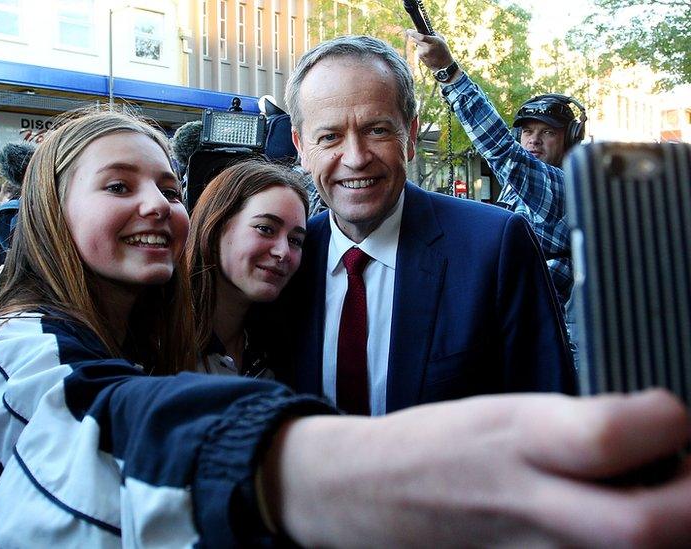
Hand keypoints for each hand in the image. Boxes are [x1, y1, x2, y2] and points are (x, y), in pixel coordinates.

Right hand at [262, 390, 690, 546]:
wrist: (366, 494)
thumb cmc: (436, 449)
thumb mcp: (508, 412)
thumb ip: (591, 427)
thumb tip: (671, 438)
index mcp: (519, 440)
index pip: (612, 436)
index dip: (667, 420)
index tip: (668, 418)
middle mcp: (527, 505)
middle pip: (644, 528)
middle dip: (690, 503)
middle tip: (683, 479)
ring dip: (664, 530)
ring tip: (650, 502)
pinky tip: (607, 530)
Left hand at [406, 30, 454, 72]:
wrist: (444, 65)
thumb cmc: (444, 50)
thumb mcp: (441, 40)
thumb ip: (432, 34)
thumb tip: (424, 31)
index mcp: (433, 42)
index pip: (421, 37)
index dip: (413, 33)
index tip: (408, 31)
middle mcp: (426, 48)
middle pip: (416, 40)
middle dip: (417, 37)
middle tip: (421, 38)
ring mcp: (422, 54)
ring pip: (418, 46)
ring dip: (421, 45)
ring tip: (430, 49)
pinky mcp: (420, 58)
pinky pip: (419, 51)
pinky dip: (422, 51)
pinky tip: (429, 54)